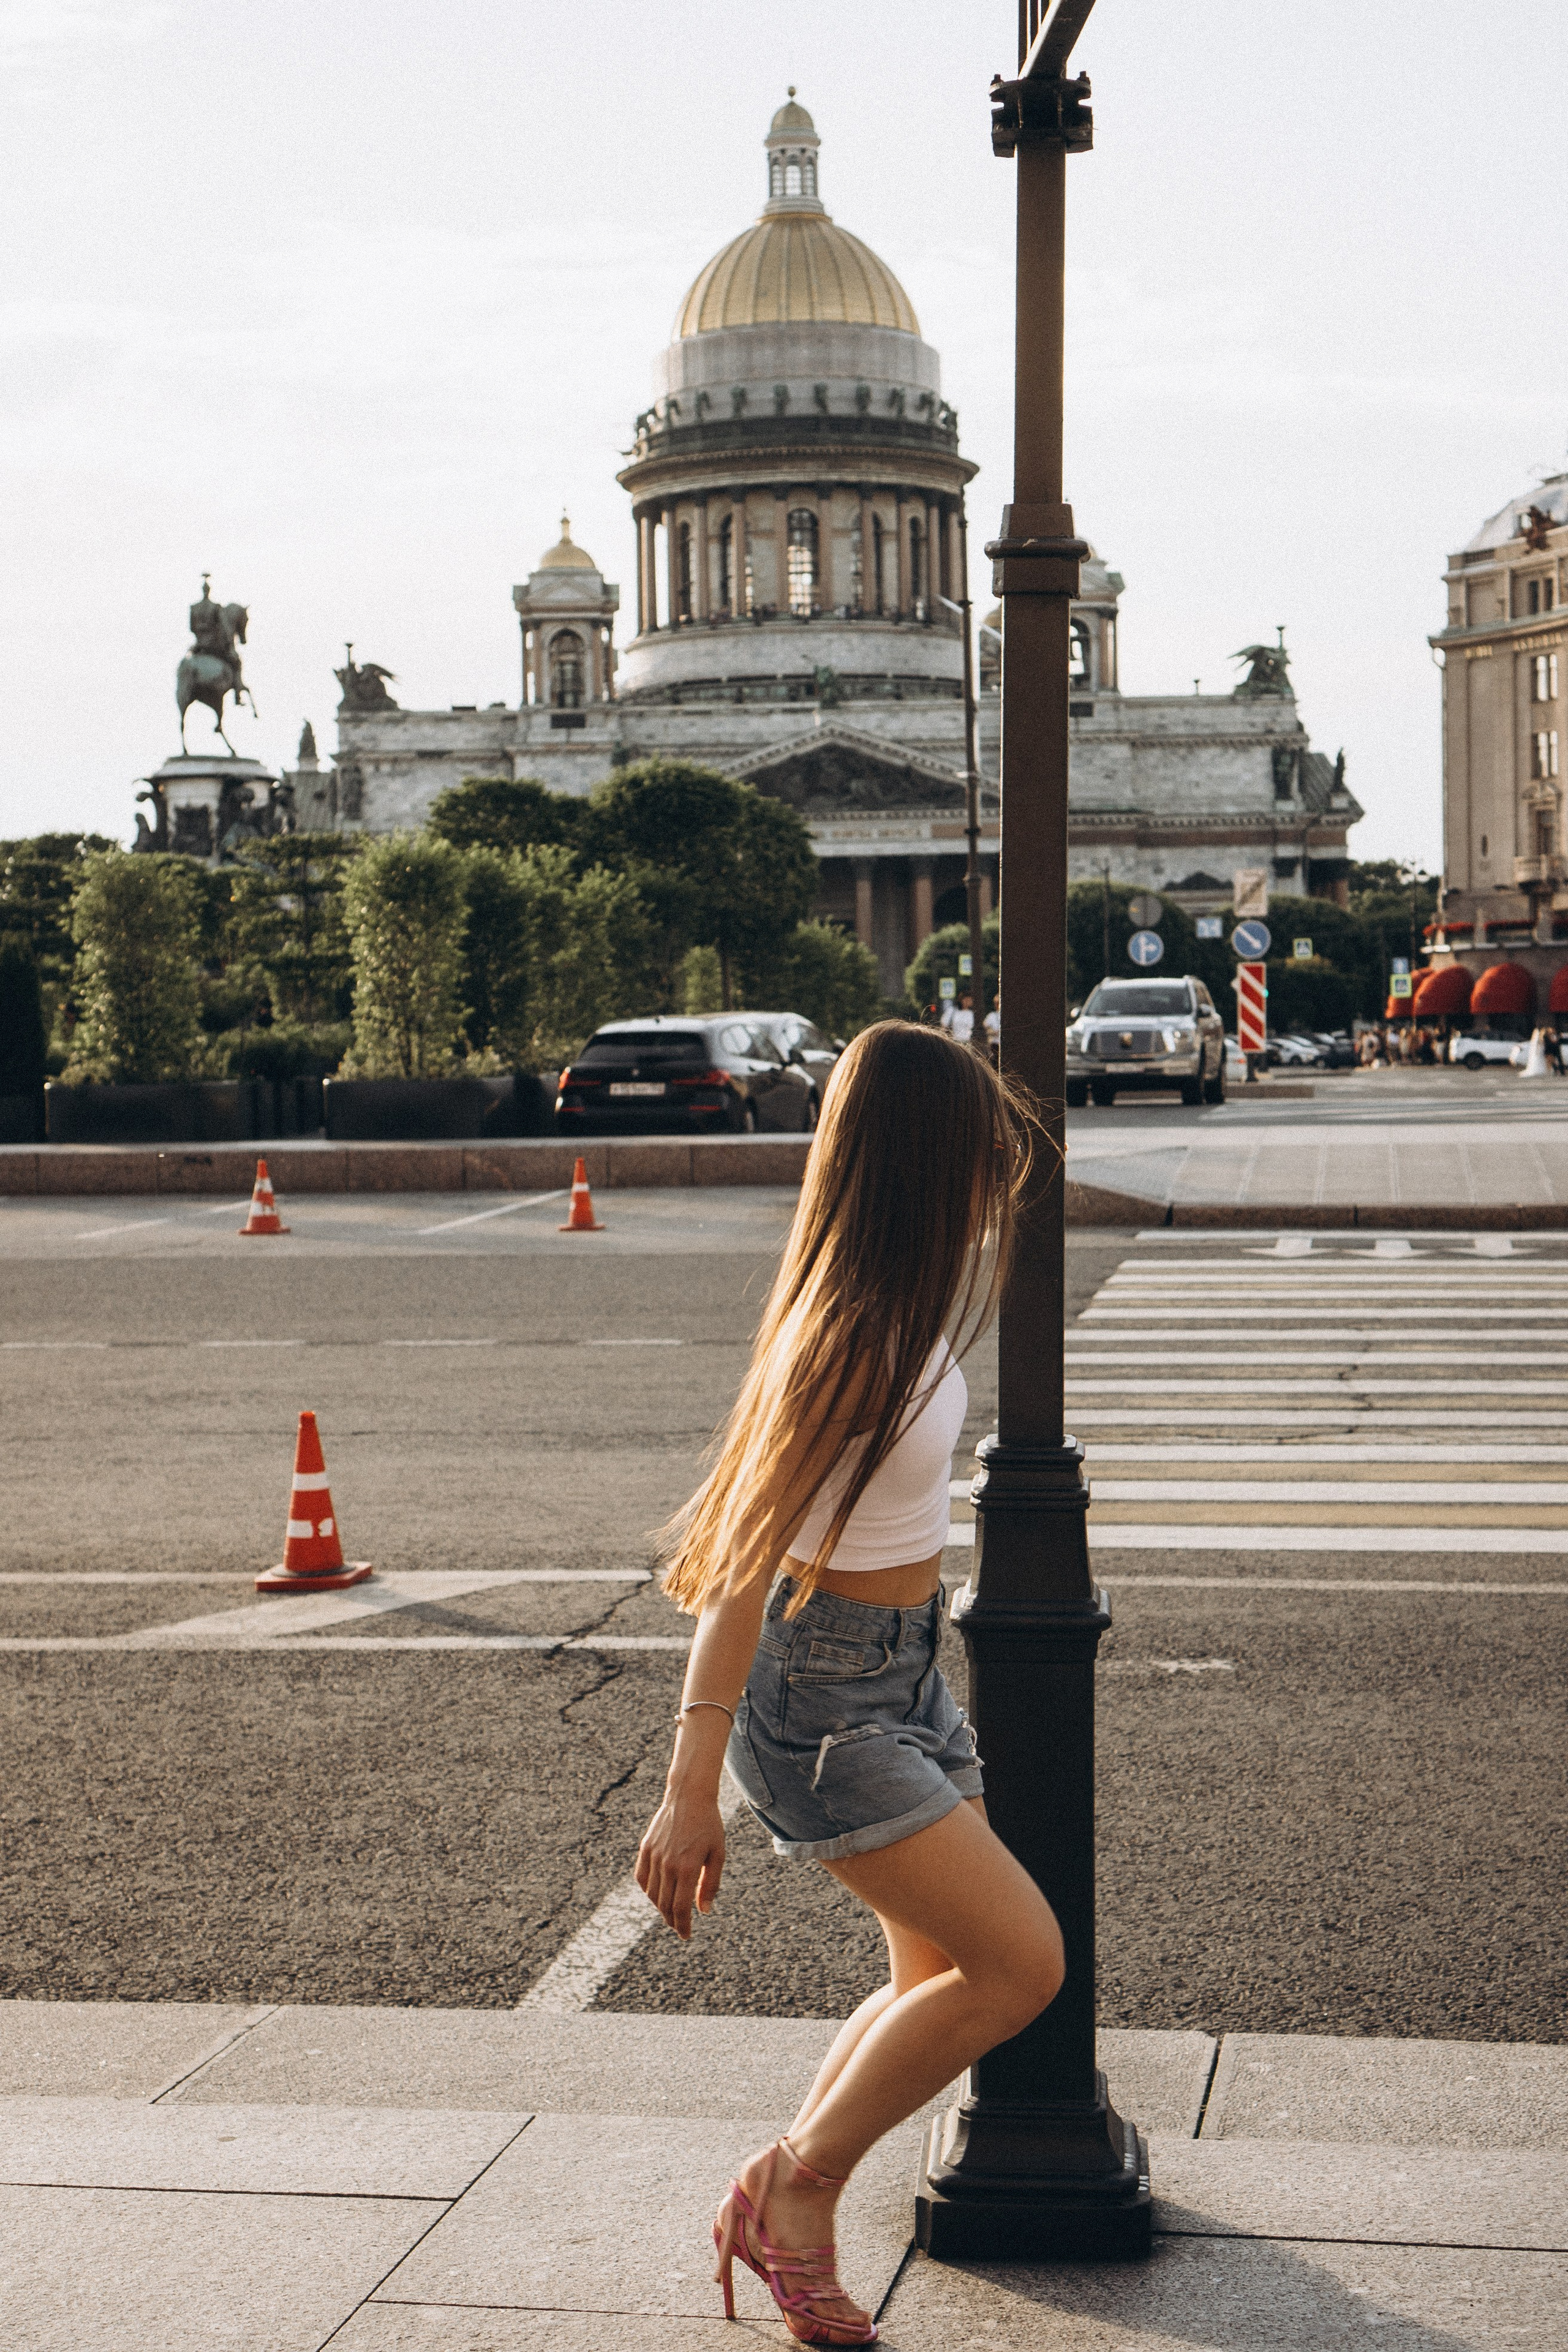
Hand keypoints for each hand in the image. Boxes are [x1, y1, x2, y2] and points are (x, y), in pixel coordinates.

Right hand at [636, 1788, 725, 1939]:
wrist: (689, 1796)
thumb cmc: (709, 1825)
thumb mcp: (718, 1854)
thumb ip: (711, 1884)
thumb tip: (704, 1911)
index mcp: (688, 1868)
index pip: (681, 1908)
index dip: (682, 1926)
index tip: (686, 1935)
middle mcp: (668, 1864)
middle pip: (665, 1905)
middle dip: (672, 1921)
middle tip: (679, 1927)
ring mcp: (654, 1856)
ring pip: (652, 1894)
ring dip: (660, 1908)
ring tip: (670, 1912)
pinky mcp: (645, 1848)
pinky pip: (642, 1878)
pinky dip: (648, 1890)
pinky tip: (656, 1894)